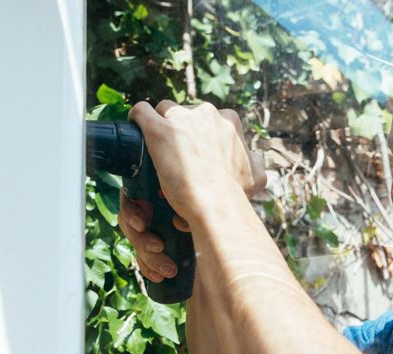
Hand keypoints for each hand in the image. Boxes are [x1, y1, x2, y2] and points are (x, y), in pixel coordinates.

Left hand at [128, 100, 265, 222]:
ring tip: (157, 149)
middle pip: (186, 113)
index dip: (200, 135)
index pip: (208, 118)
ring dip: (161, 126)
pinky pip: (142, 112)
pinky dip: (137, 117)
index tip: (194, 152)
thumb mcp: (257, 177)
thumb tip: (252, 160)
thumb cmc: (236, 194)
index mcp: (229, 120)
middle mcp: (207, 113)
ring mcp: (181, 119)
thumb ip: (256, 163)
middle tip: (177, 158)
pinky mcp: (158, 130)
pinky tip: (135, 126)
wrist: (216, 203)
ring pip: (165, 111)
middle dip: (181, 131)